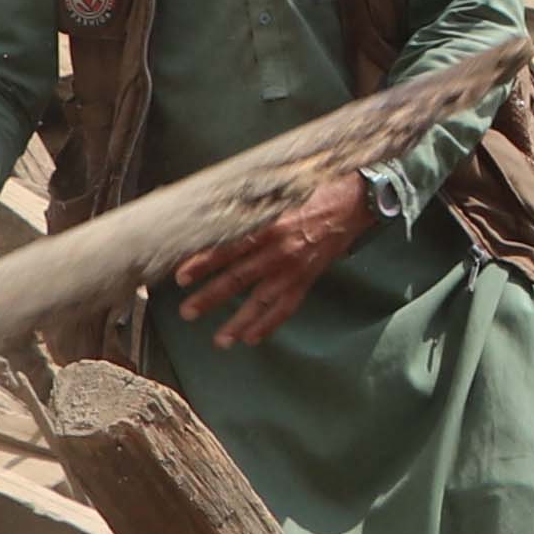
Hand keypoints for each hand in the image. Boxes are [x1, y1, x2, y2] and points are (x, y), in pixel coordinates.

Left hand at [169, 167, 372, 353]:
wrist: (352, 203)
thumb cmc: (311, 192)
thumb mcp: (278, 194)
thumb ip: (250, 210)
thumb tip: (215, 215)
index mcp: (267, 225)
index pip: (227, 248)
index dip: (203, 263)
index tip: (181, 276)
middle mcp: (279, 250)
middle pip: (238, 278)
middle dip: (211, 297)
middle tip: (187, 312)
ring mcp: (294, 268)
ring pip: (261, 300)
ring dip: (238, 322)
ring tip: (219, 340)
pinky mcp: (307, 279)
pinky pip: (287, 307)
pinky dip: (269, 324)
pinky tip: (252, 338)